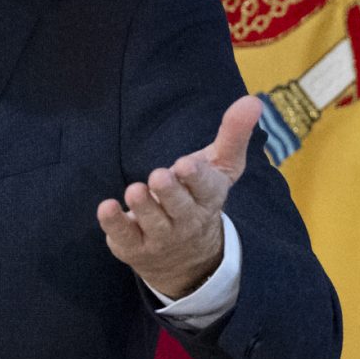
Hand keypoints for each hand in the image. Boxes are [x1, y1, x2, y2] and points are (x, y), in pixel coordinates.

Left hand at [97, 95, 258, 298]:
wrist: (186, 258)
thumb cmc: (199, 197)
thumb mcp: (219, 167)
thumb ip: (233, 134)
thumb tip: (253, 100)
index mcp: (208, 198)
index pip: (206, 188)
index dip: (196, 177)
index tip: (186, 165)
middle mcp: (186, 220)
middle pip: (180, 207)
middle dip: (170, 192)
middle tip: (159, 175)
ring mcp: (160, 236)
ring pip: (153, 222)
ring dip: (144, 206)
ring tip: (135, 191)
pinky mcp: (134, 245)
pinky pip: (124, 236)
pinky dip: (114, 223)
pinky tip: (106, 207)